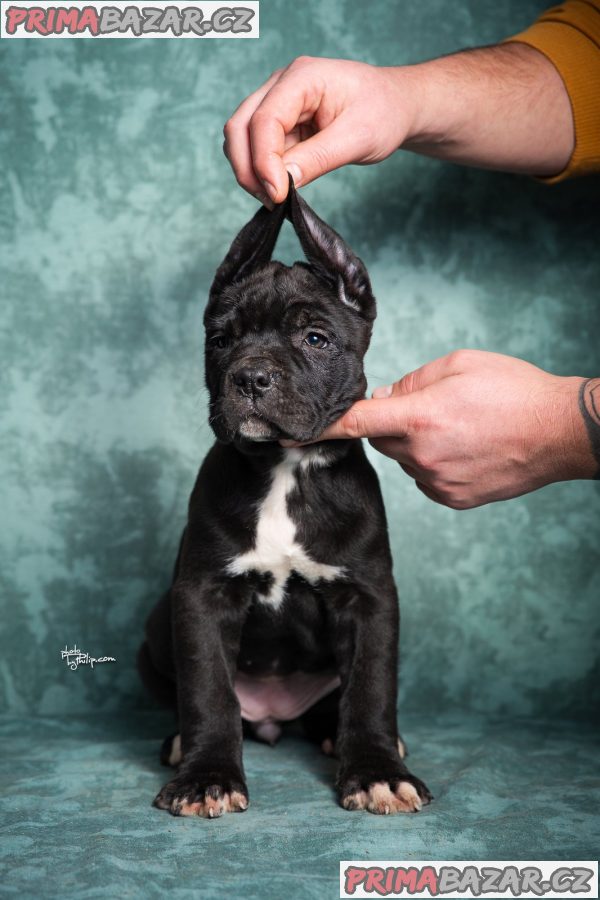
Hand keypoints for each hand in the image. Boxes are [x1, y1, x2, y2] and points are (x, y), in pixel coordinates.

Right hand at [223, 57, 418, 203]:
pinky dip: (262, 171)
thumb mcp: (358, 138)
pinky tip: (280, 189)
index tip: (277, 194)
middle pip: (241, 126)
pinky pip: (258, 149)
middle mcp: (282, 85)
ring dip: (251, 171)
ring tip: (275, 198)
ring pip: (243, 139)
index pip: (264, 119)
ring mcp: (278, 103)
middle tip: (270, 201)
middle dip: (248, 167)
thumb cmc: (384, 113)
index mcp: (303, 77)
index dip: (264, 160)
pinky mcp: (281, 123)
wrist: (396, 106)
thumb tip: (282, 182)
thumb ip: (318, 159)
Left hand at [295, 350, 594, 508]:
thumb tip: (384, 400)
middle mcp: (422, 456)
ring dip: (417, 445)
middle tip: (430, 410)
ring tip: (459, 430)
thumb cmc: (514, 391)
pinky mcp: (453, 499)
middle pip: (382, 439)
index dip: (316, 428)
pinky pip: (426, 478)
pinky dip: (434, 465)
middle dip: (394, 424)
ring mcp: (438, 482)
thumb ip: (412, 383)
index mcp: (420, 417)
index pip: (354, 423)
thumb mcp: (459, 365)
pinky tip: (465, 450)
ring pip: (405, 459)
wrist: (561, 433)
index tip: (283, 434)